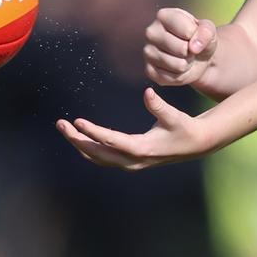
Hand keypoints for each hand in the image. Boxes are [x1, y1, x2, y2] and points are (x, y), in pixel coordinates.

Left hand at [56, 87, 212, 169]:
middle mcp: (132, 160)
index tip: (77, 121)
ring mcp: (130, 163)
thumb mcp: (175, 116)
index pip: (111, 141)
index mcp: (142, 149)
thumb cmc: (185, 128)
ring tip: (65, 128)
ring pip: (97, 158)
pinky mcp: (130, 161)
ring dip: (80, 144)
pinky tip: (81, 138)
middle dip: (77, 139)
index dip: (93, 132)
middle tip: (61, 124)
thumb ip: (159, 106)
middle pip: (97, 153)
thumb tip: (147, 92)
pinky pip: (103, 158)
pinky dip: (89, 149)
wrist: (195, 145)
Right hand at [144, 7, 217, 85]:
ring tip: (184, 57)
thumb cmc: (200, 38)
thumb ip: (206, 31)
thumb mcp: (208, 30)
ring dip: (187, 64)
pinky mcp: (149, 71)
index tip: (193, 35)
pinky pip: (172, 78)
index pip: (187, 31)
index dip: (197, 36)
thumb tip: (193, 48)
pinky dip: (181, 75)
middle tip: (189, 48)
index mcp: (163, 16)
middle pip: (181, 49)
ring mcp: (147, 52)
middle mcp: (151, 32)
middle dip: (192, 52)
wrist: (196, 56)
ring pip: (178, 65)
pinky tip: (178, 67)